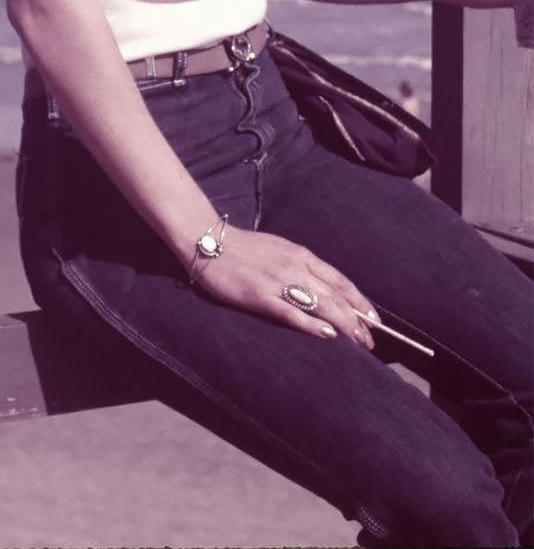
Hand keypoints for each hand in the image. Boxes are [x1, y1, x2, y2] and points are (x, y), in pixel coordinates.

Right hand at [193, 225, 377, 348]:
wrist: (208, 242)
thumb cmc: (243, 248)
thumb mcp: (279, 249)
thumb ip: (301, 267)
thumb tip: (324, 288)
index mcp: (300, 255)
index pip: (340, 280)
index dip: (360, 302)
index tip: (375, 321)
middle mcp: (294, 266)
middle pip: (335, 296)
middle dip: (358, 320)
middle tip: (371, 341)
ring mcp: (277, 281)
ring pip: (320, 304)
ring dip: (344, 325)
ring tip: (359, 343)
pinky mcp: (259, 295)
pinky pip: (291, 312)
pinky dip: (312, 324)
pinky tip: (327, 335)